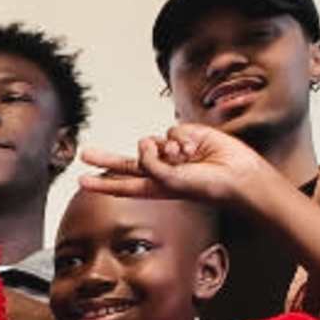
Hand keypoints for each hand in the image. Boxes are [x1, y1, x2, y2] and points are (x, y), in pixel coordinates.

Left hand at [78, 122, 273, 209]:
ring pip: (153, 141)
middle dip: (105, 158)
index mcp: (154, 187)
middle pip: (127, 162)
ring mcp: (174, 152)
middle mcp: (161, 170)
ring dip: (165, 148)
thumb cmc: (207, 186)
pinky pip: (171, 131)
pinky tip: (194, 148)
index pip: (122, 184)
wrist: (238, 174)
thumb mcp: (170, 181)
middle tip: (84, 153)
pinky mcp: (186, 136)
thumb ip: (149, 164)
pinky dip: (180, 139)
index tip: (82, 180)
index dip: (102, 182)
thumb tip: (143, 142)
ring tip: (185, 158)